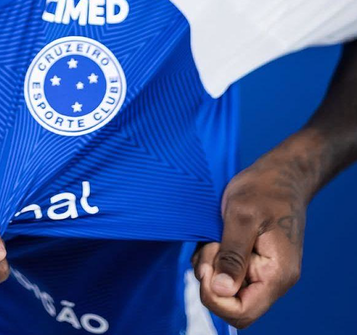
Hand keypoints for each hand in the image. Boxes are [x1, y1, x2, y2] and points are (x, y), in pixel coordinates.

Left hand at [192, 152, 310, 328]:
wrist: (280, 175)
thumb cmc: (264, 189)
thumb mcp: (243, 217)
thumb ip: (232, 255)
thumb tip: (221, 291)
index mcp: (276, 275)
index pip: (243, 311)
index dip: (216, 297)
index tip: (206, 265)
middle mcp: (272, 280)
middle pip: (232, 303)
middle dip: (211, 280)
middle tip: (210, 246)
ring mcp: (263, 272)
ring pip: (226, 288)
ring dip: (211, 267)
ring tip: (214, 237)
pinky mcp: (252, 262)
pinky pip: (227, 273)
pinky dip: (214, 259)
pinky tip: (215, 238)